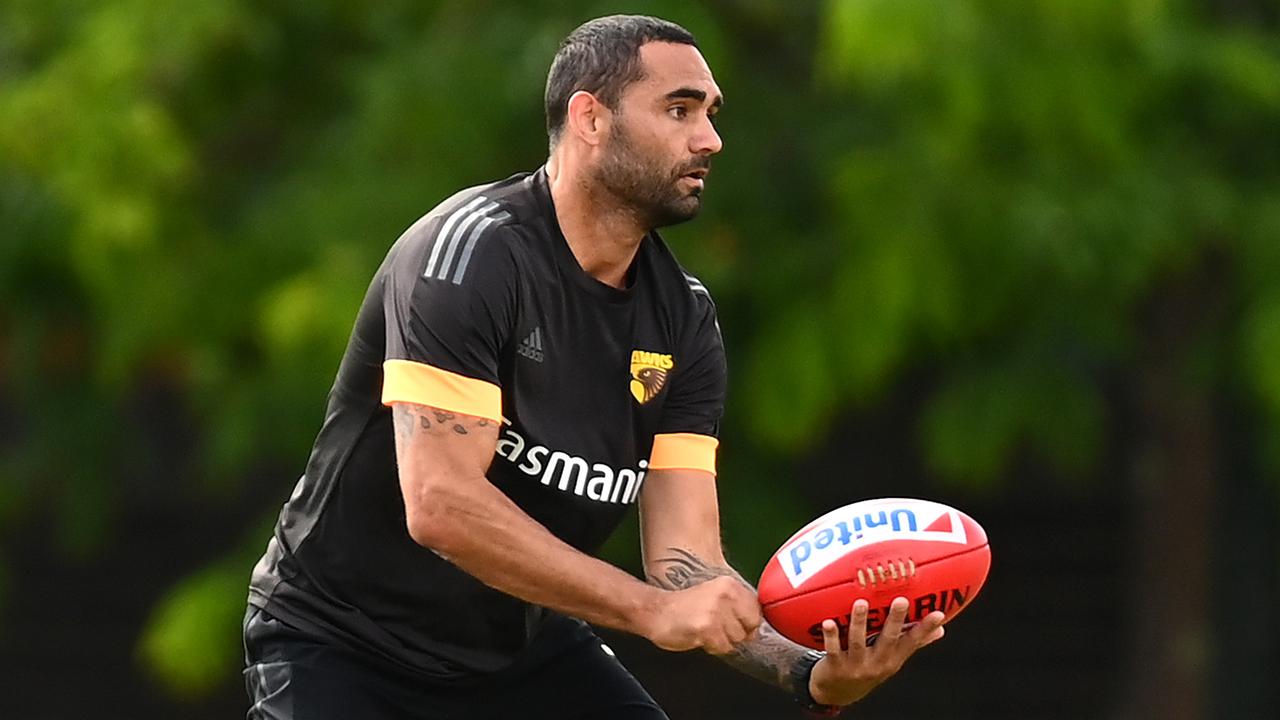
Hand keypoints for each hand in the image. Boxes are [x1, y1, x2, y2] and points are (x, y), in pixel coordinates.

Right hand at [641, 576, 761, 654]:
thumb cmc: (684, 607)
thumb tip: (755, 628)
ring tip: (705, 631)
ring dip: (722, 641)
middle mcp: (725, 595)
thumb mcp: (714, 596)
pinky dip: (712, 648)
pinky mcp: (706, 628)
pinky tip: (699, 637)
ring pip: (736, 640)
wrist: (656, 611)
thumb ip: (736, 606)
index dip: (747, 624)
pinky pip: (722, 648)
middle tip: (716, 628)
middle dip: (735, 634)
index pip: (757, 612)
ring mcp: (716, 611)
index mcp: (729, 584)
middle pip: (750, 628)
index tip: (733, 624)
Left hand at [808, 597, 945, 706]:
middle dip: (895, 621)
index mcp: (892, 660)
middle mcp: (877, 664)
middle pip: (888, 640)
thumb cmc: (868, 668)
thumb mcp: (892, 660)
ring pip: (858, 642)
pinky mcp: (835, 667)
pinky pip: (833, 650)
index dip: (925, 629)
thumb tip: (942, 630)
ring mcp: (856, 666)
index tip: (939, 614)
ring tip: (861, 603)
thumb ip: (913, 643)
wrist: (837, 693)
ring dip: (859, 622)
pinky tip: (829, 622)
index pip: (912, 642)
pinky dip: (831, 637)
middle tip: (901, 600)